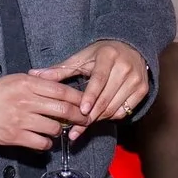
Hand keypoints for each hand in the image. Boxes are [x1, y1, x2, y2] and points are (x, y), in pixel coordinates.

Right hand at [0, 73, 90, 150]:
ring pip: (54, 128)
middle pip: (63, 109)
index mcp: (27, 84)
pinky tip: (44, 140)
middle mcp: (26, 101)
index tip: (86, 102)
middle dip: (78, 116)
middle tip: (84, 119)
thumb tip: (60, 84)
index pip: (61, 90)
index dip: (78, 98)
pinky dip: (47, 143)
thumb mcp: (15, 80)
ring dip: (59, 130)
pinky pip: (42, 143)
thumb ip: (37, 82)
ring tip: (56, 129)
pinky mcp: (16, 136)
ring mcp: (21, 120)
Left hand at [33, 39, 149, 131]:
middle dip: (90, 115)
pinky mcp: (142, 90)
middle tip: (75, 129)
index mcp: (108, 56)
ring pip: (115, 107)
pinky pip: (125, 111)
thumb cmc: (101, 54)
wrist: (131, 48)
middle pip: (106, 98)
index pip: (99, 79)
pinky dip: (111, 117)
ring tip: (83, 125)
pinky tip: (100, 116)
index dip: (90, 96)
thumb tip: (34, 75)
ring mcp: (136, 79)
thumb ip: (59, 69)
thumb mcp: (81, 58)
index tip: (81, 110)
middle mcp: (125, 67)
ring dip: (98, 118)